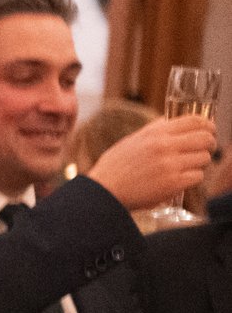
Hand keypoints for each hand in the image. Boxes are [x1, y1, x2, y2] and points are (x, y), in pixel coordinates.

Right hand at [88, 116, 216, 211]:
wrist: (103, 191)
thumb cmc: (114, 168)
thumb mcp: (131, 140)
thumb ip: (153, 130)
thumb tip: (170, 121)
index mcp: (155, 133)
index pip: (195, 121)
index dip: (207, 126)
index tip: (208, 132)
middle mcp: (165, 146)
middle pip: (206, 139)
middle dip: (209, 145)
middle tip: (203, 151)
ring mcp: (170, 165)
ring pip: (204, 158)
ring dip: (199, 164)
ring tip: (187, 168)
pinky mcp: (173, 183)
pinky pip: (198, 176)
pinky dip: (192, 178)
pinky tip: (181, 180)